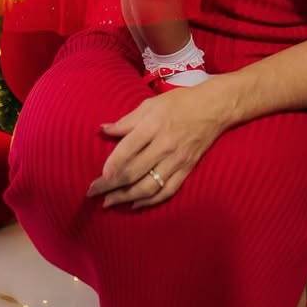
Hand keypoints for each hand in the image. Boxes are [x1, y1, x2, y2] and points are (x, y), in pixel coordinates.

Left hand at [88, 81, 227, 208]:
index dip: (110, 166)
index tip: (97, 177)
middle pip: (133, 172)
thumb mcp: (150, 104)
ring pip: (148, 186)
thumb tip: (103, 130)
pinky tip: (135, 204)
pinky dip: (150, 201)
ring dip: (125, 197)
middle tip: (93, 193)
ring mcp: (176, 160)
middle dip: (110, 185)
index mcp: (153, 125)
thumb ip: (127, 120)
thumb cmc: (179, 102)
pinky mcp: (186, 169)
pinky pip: (166, 191)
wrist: (214, 108)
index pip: (127, 150)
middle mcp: (164, 145)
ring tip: (109, 202)